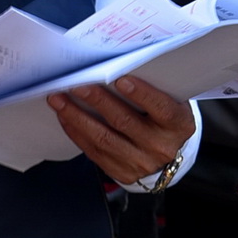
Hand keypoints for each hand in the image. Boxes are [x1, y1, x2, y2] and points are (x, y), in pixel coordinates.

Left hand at [48, 75, 193, 187]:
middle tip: (77, 85)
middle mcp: (161, 147)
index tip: (120, 79)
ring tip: (59, 99)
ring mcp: (140, 163)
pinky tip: (65, 116)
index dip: (142, 94)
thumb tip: (116, 65)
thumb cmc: (164, 116)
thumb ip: (153, 87)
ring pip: (104, 139)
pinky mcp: (121, 172)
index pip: (162, 109)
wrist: (168, 152)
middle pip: (125, 122)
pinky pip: (94, 152)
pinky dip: (76, 131)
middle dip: (98, 101)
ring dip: (77, 117)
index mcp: (179, 125)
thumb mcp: (170, 100)